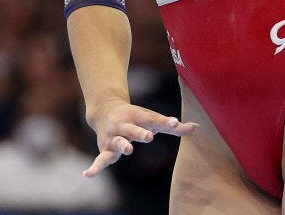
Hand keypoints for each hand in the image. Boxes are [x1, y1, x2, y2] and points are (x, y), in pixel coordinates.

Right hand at [83, 101, 198, 175]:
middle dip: (140, 132)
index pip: (155, 119)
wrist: (106, 110)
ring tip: (128, 150)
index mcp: (140, 117)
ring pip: (118, 142)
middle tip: (149, 136)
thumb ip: (172, 126)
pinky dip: (94, 167)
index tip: (176, 123)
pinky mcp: (105, 150)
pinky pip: (100, 160)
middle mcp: (126, 125)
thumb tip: (196, 127)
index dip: (166, 122)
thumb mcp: (152, 118)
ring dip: (122, 146)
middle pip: (134, 129)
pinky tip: (88, 174)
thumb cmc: (136, 117)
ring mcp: (114, 137)